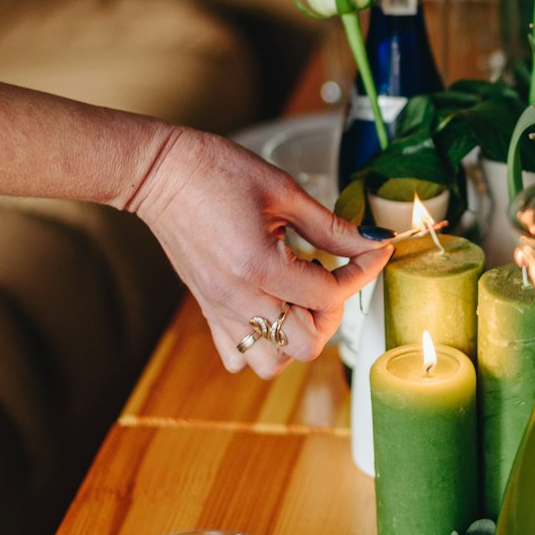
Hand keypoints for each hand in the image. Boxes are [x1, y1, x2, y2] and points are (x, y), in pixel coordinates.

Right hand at [129, 126, 391, 377]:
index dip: (361, 274)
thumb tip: (370, 241)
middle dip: (331, 313)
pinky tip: (271, 308)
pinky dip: (262, 344)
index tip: (374, 252)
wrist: (160, 173)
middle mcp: (238, 298)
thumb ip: (330, 226)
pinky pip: (237, 356)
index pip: (328, 295)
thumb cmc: (217, 172)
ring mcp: (219, 309)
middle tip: (333, 277)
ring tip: (301, 298)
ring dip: (296, 337)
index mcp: (259, 265)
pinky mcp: (207, 309)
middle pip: (305, 343)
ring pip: (271, 363)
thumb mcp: (284, 191)